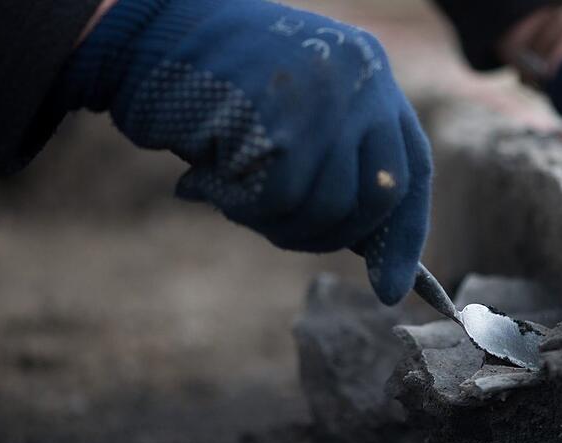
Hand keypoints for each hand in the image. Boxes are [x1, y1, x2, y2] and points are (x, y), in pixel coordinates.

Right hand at [63, 0, 431, 304]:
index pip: (412, 171)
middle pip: (379, 199)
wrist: (149, 32)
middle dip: (330, 234)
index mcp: (373, 75)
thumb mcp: (297, 112)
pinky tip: (208, 176)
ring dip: (275, 220)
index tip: (390, 289)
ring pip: (329, 207)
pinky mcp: (286, 120)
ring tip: (231, 188)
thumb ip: (338, 163)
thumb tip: (372, 252)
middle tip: (275, 225)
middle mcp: (363, 80)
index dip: (403, 237)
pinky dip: (240, 206)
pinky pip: (281, 202)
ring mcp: (329, 98)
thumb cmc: (218, 85)